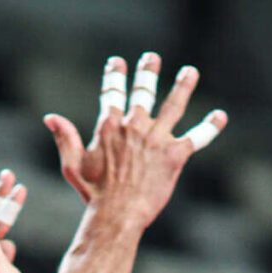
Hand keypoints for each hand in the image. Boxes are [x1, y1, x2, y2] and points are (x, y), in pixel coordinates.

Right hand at [45, 50, 225, 229]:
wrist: (117, 214)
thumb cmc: (94, 194)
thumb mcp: (73, 165)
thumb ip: (66, 138)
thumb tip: (50, 117)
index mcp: (109, 126)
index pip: (111, 93)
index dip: (114, 75)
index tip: (117, 62)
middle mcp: (135, 126)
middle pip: (143, 91)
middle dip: (147, 72)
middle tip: (152, 58)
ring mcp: (157, 139)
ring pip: (173, 105)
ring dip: (183, 86)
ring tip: (190, 72)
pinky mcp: (175, 156)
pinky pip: (196, 138)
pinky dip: (210, 126)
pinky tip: (221, 116)